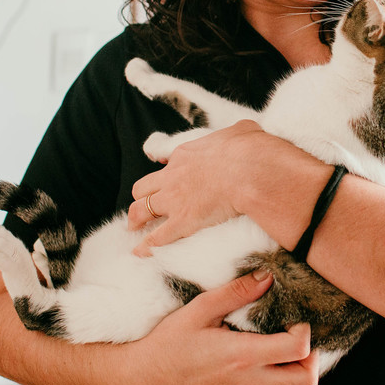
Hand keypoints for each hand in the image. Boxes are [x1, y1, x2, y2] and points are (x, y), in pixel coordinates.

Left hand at [129, 120, 272, 254]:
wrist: (250, 170)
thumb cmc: (250, 149)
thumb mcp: (242, 131)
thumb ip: (237, 133)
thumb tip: (246, 131)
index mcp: (186, 155)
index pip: (168, 165)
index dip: (167, 175)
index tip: (169, 182)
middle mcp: (173, 176)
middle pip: (143, 187)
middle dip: (142, 197)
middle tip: (143, 206)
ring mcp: (174, 200)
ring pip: (141, 210)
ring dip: (136, 220)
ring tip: (133, 229)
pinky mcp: (182, 221)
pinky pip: (157, 237)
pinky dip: (147, 246)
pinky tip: (141, 253)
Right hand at [135, 270, 319, 384]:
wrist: (146, 378)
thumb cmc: (169, 342)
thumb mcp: (199, 309)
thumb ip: (236, 292)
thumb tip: (267, 276)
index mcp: (243, 355)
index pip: (297, 349)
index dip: (304, 331)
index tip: (292, 319)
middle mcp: (250, 381)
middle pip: (307, 380)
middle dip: (312, 358)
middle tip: (297, 338)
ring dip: (301, 380)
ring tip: (288, 358)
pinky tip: (272, 372)